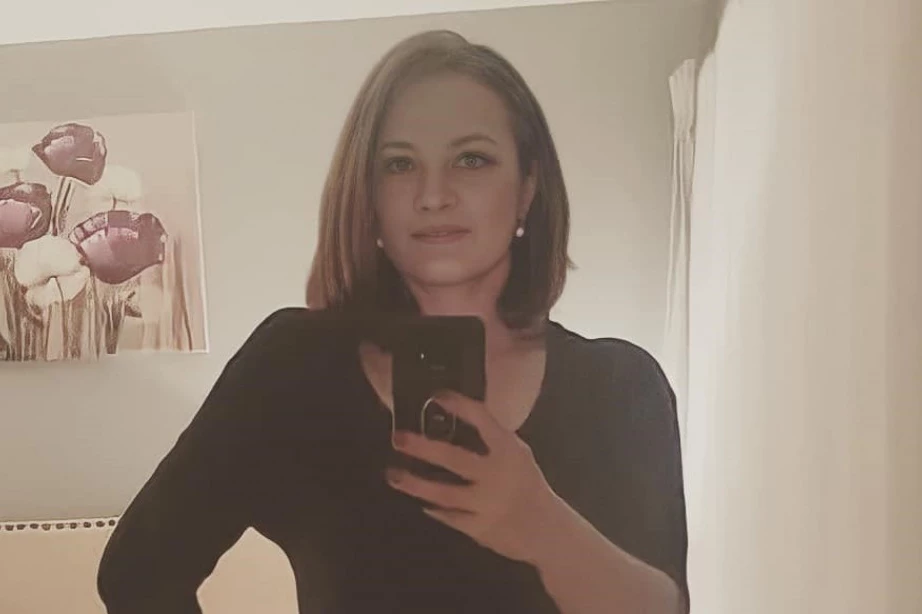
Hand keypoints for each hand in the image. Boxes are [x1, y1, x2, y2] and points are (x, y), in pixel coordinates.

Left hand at [385, 390, 562, 563]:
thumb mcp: (517, 455)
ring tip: (394, 474)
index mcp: (508, 451)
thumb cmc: (527, 485)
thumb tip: (456, 420)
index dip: (459, 405)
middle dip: (423, 448)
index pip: (483, 419)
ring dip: (415, 483)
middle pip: (454, 458)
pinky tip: (422, 503)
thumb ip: (492, 440)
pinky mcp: (479, 527)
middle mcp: (496, 474)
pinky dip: (435, 509)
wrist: (547, 530)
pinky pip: (449, 516)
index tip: (437, 395)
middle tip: (398, 438)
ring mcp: (486, 503)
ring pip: (443, 492)